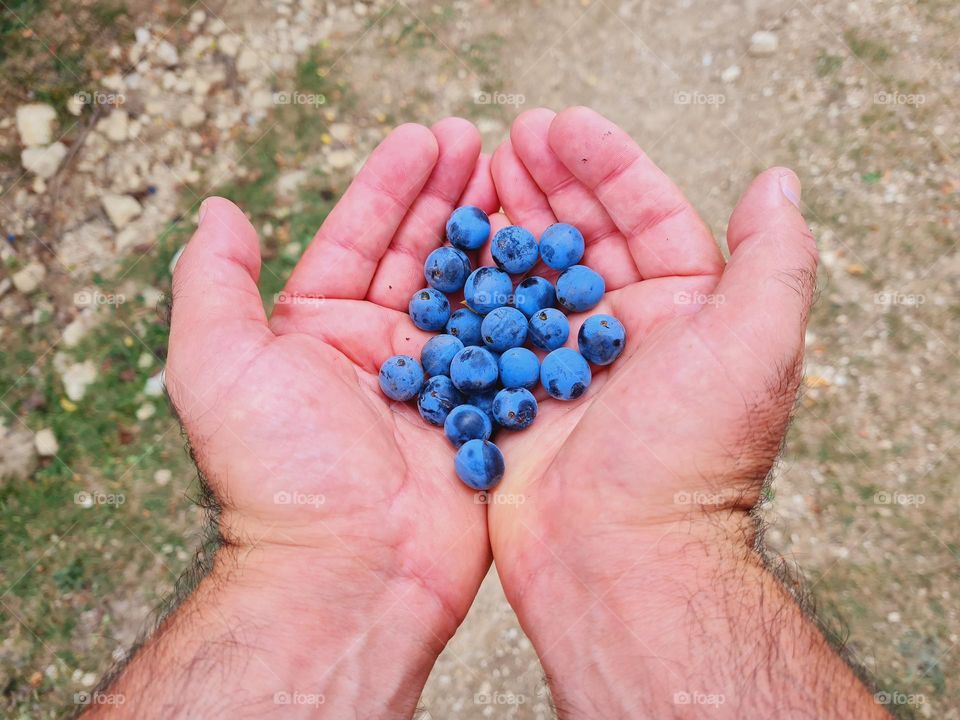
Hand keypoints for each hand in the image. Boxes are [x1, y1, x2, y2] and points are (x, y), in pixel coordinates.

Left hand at [159, 118, 496, 714]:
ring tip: (520, 182)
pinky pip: (508, 344)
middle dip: (448, 197)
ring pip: (469, 291)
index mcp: (317, 332)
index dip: (392, 185)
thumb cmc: (280, 473)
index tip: (427, 137)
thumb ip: (212, 283)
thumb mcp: (217, 367)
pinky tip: (552, 257)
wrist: (349, 573)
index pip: (360, 239)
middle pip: (421, 255)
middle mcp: (377, 351)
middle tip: (481, 144)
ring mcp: (436, 382)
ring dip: (492, 237)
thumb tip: (219, 210)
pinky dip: (528, 300)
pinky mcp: (483, 415)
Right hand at [483, 108, 875, 716]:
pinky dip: (473, 284)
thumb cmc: (688, 457)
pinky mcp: (517, 395)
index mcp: (686, 315)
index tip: (562, 126)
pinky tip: (449, 247)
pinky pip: (493, 323)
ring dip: (509, 222)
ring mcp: (568, 364)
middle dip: (551, 183)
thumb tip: (778, 184)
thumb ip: (774, 260)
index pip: (649, 218)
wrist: (619, 559)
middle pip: (585, 238)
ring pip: (535, 273)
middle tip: (511, 138)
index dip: (608, 166)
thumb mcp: (754, 347)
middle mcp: (628, 335)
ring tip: (477, 174)